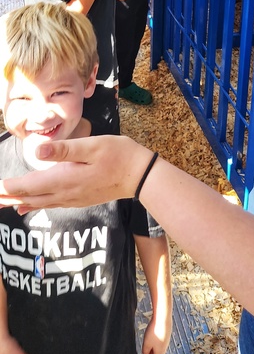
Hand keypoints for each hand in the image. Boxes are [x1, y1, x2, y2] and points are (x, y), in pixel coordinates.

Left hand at [0, 136, 152, 211]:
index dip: (7, 188)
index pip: (27, 186)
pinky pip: (49, 204)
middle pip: (28, 198)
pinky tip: (26, 206)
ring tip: (1, 203)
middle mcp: (65, 193)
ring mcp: (72, 199)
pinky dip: (32, 204)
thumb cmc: (118, 155)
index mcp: (64, 179)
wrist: (140, 175)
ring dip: (16, 202)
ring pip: (37, 203)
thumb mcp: (91, 146)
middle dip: (6, 198)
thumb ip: (64, 149)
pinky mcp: (78, 199)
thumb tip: (38, 150)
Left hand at [142, 314, 171, 353]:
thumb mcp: (146, 342)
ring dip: (153, 350)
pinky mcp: (167, 333)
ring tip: (147, 347)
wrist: (163, 317)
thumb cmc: (155, 330)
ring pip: (160, 348)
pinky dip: (156, 343)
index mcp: (160, 351)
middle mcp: (165, 346)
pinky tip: (152, 339)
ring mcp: (166, 339)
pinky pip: (161, 341)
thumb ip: (145, 350)